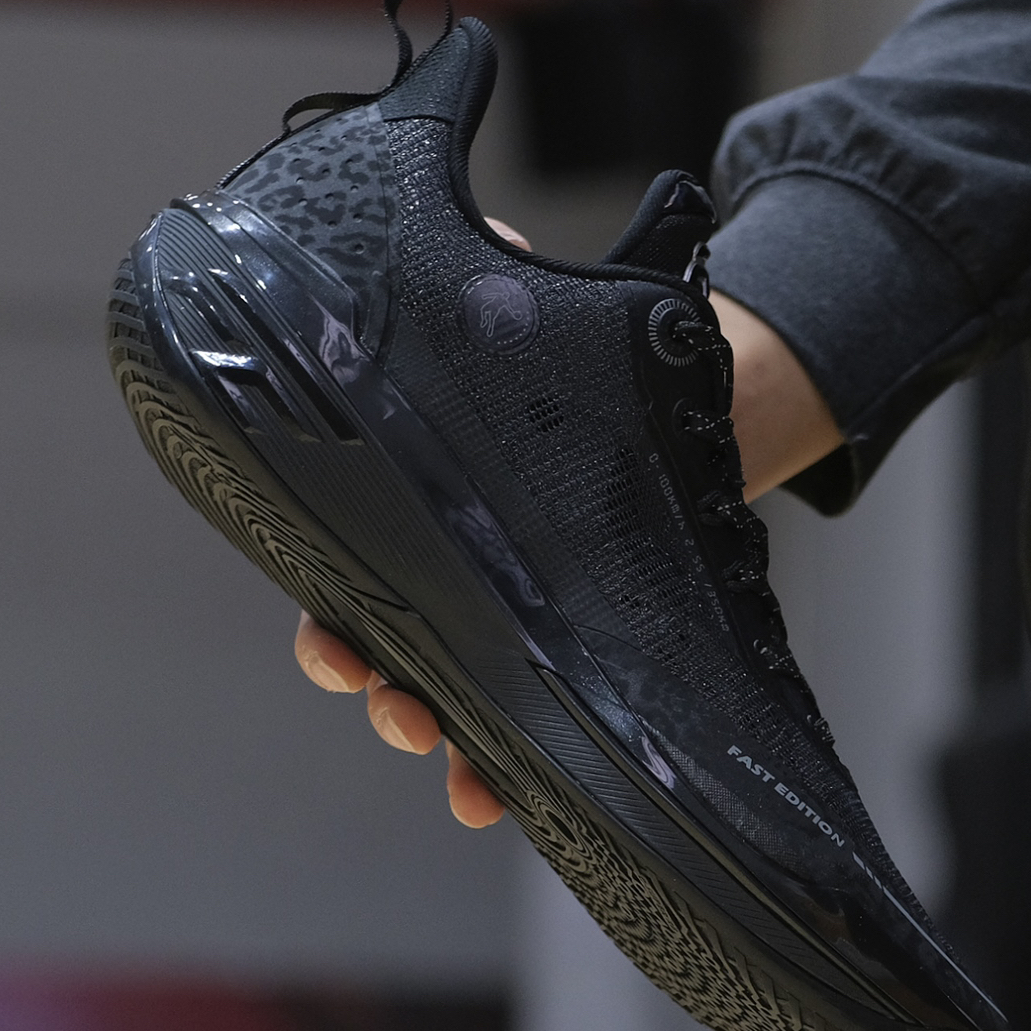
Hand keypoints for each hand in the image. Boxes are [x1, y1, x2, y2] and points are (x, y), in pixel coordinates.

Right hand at [288, 222, 836, 826]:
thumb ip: (497, 269)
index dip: (333, 620)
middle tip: (390, 698)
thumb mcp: (532, 307)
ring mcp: (512, 623)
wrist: (697, 411)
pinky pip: (534, 727)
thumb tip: (492, 228)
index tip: (335, 640)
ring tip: (454, 768)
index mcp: (421, 508)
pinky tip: (497, 802)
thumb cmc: (590, 360)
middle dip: (379, 687)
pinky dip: (507, 772)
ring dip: (442, 740)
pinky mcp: (576, 654)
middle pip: (390, 649)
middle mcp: (454, 575)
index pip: (353, 571)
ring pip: (454, 701)